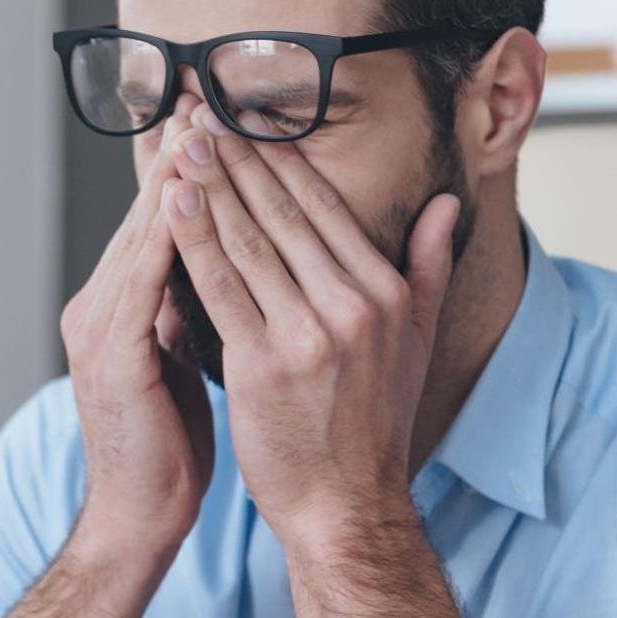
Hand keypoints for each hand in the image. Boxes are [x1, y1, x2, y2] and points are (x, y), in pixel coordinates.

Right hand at [60, 116, 215, 555]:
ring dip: (173, 179)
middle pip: (146, 213)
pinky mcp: (109, 349)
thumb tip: (216, 268)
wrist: (139, 516)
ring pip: (144, 234)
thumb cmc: (168, 447)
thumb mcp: (181, 362)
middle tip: (204, 93)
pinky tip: (191, 198)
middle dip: (177, 153)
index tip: (213, 117)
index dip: (185, 169)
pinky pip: (144, 276)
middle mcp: (98, 304)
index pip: (157, 222)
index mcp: (118, 306)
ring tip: (201, 125)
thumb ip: (185, 311)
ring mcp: (97, 325)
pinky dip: (167, 233)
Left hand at [161, 105, 457, 540]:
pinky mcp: (265, 364)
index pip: (324, 207)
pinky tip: (172, 202)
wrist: (346, 509)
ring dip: (211, 184)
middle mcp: (353, 306)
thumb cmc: (370, 429)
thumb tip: (444, 207)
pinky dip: (194, 240)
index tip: (245, 117)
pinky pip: (221, 287)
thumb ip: (428, 269)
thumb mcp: (417, 343)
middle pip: (284, 213)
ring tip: (180, 140)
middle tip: (200, 108)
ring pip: (250, 241)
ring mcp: (309, 334)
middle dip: (238, 155)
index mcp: (386, 293)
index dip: (279, 157)